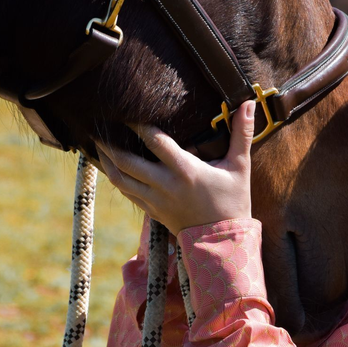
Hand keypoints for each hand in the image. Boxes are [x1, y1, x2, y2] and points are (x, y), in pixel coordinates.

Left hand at [96, 100, 255, 236]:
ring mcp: (156, 201)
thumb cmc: (234, 203)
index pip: (154, 141)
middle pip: (126, 162)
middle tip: (98, 126)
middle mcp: (165, 185)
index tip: (125, 109)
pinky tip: (108, 166)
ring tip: (97, 144)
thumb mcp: (240, 167)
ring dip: (106, 161)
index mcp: (185, 171)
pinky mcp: (152, 212)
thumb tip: (250, 102)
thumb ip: (242, 133)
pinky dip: (115, 178)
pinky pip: (126, 193)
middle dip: (109, 143)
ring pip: (120, 179)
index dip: (137, 124)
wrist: (223, 243)